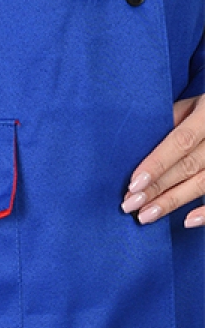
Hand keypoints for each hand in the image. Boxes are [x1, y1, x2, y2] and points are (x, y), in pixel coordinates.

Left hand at [121, 94, 204, 227]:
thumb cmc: (204, 110)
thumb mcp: (190, 106)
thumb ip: (168, 122)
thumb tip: (134, 147)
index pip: (181, 141)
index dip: (157, 164)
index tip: (133, 184)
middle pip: (189, 166)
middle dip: (157, 187)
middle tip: (130, 205)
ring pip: (202, 183)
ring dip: (172, 201)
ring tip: (145, 215)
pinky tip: (187, 221)